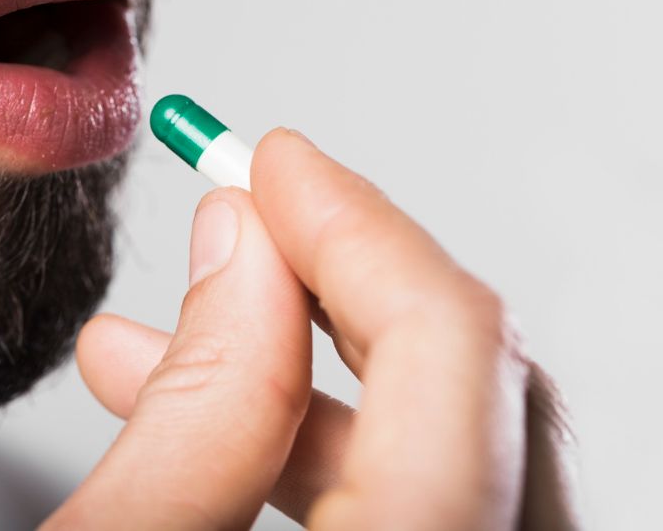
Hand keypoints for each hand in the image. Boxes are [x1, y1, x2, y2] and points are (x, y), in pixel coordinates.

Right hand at [42, 129, 578, 529]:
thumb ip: (197, 405)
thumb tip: (244, 246)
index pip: (455, 350)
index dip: (360, 231)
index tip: (277, 166)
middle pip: (480, 386)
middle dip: (347, 285)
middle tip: (250, 223)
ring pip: (461, 447)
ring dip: (320, 375)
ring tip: (182, 334)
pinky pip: (437, 505)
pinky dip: (340, 455)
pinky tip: (223, 431)